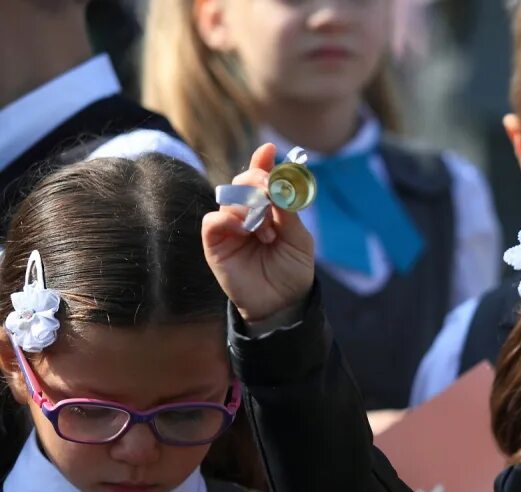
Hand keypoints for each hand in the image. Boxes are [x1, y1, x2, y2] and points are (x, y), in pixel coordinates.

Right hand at [204, 143, 315, 323]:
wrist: (282, 304)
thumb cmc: (293, 271)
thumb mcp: (299, 239)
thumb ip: (288, 211)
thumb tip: (280, 183)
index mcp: (270, 209)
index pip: (263, 179)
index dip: (263, 163)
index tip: (270, 150)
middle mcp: (247, 213)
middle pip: (243, 181)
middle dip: (258, 181)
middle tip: (270, 191)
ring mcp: (230, 226)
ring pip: (230, 197)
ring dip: (250, 208)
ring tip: (268, 233)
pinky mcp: (215, 242)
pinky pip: (213, 220)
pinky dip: (229, 219)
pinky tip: (246, 231)